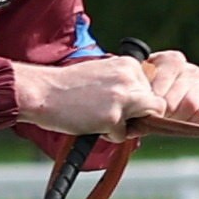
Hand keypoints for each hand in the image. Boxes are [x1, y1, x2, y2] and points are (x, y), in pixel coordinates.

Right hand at [5, 49, 198, 144]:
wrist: (42, 92)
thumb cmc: (67, 87)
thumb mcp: (102, 75)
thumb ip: (124, 86)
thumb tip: (144, 106)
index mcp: (129, 64)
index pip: (152, 89)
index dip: (141, 104)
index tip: (125, 109)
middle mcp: (131, 77)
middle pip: (156, 105)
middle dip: (139, 116)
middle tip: (113, 117)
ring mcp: (123, 96)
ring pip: (146, 119)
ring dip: (129, 125)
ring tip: (103, 120)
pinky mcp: (113, 116)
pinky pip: (124, 134)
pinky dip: (109, 135)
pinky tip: (90, 124)